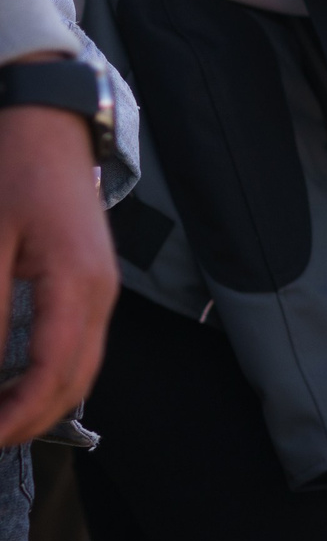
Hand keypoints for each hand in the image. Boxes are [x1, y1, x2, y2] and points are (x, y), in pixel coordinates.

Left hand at [0, 94, 118, 447]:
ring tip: (1, 417)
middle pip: (77, 382)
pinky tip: (19, 380)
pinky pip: (79, 347)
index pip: (53, 372)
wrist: (46, 120)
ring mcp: (102, 292)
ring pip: (82, 370)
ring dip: (44, 401)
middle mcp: (101, 296)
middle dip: (34, 420)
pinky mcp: (93, 285)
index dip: (20, 413)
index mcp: (78, 285)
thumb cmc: (13, 167)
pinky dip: (51, 375)